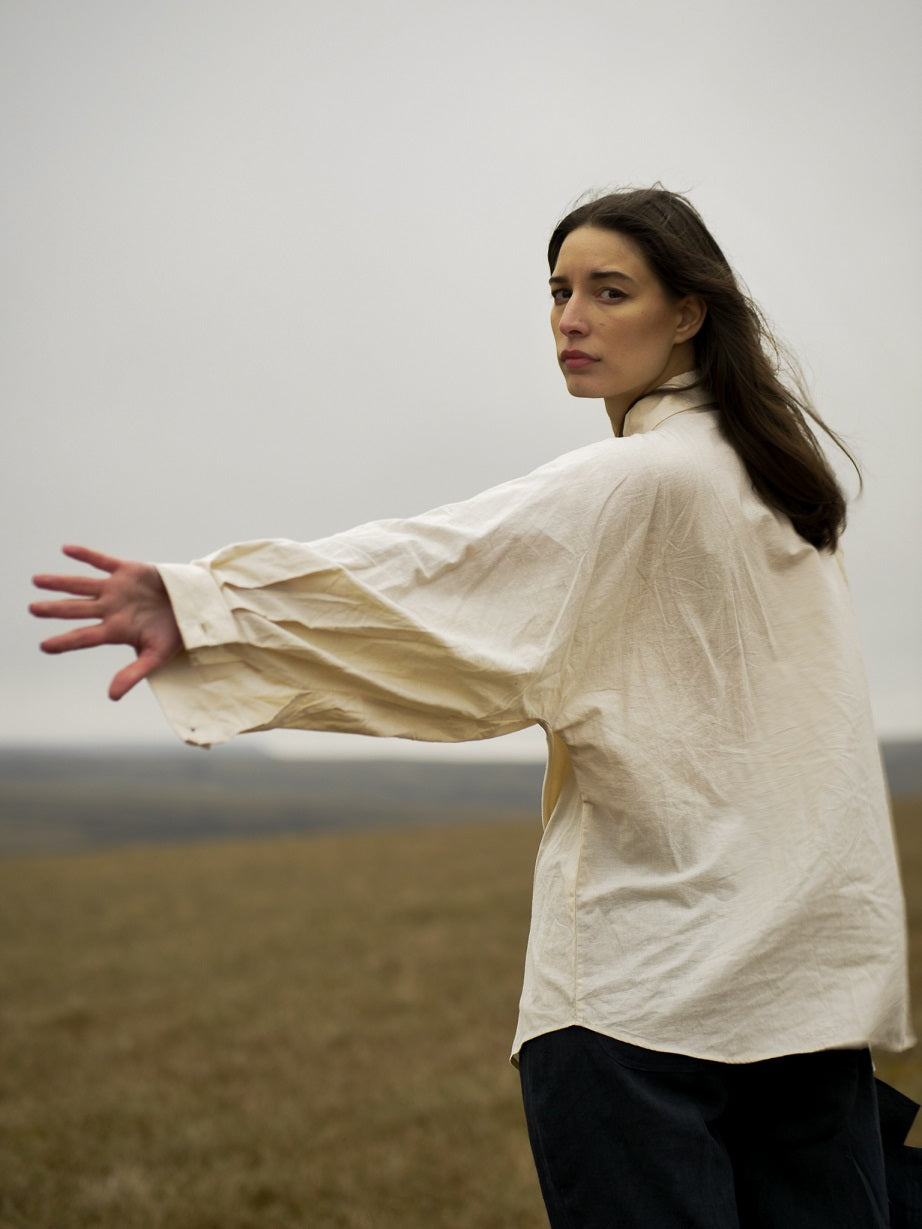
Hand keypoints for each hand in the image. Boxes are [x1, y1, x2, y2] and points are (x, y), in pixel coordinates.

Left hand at [31, 545, 182, 700]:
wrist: (194, 607)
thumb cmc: (174, 634)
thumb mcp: (156, 656)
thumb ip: (133, 674)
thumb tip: (112, 697)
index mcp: (116, 630)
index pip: (84, 637)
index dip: (65, 641)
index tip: (44, 646)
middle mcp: (111, 609)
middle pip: (76, 609)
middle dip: (54, 609)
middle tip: (33, 609)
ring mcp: (117, 589)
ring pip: (82, 585)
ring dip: (60, 582)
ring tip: (36, 581)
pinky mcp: (127, 570)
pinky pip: (102, 561)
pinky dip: (85, 555)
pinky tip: (66, 549)